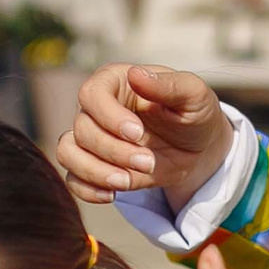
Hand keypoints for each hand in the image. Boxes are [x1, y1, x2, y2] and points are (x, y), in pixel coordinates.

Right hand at [56, 65, 233, 208]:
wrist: (199, 147)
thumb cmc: (195, 113)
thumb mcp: (194, 94)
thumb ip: (168, 84)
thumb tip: (136, 73)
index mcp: (116, 82)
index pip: (92, 94)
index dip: (109, 116)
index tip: (137, 133)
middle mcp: (97, 109)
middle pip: (82, 129)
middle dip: (114, 151)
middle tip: (148, 161)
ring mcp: (92, 139)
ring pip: (68, 153)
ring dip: (95, 171)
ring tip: (127, 182)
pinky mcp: (94, 166)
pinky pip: (74, 179)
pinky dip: (88, 190)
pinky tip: (113, 195)